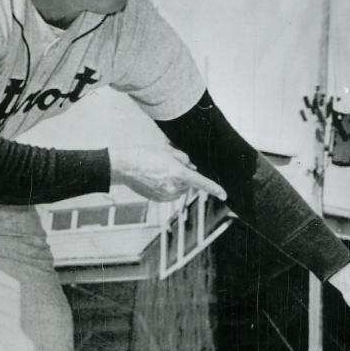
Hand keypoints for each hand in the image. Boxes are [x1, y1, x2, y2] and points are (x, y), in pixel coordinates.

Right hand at [108, 145, 225, 202]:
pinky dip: (168, 187)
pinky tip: (156, 179)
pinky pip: (171, 194)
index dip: (215, 189)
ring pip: (180, 189)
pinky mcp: (158, 199)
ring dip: (177, 182)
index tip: (224, 195)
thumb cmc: (144, 155)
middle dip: (185, 176)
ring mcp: (166, 195)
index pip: (202, 183)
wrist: (124, 167)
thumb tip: (192, 167)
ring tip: (160, 171)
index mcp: (178, 174)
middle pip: (189, 183)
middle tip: (170, 165)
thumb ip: (184, 158)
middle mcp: (174, 187)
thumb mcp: (167, 151)